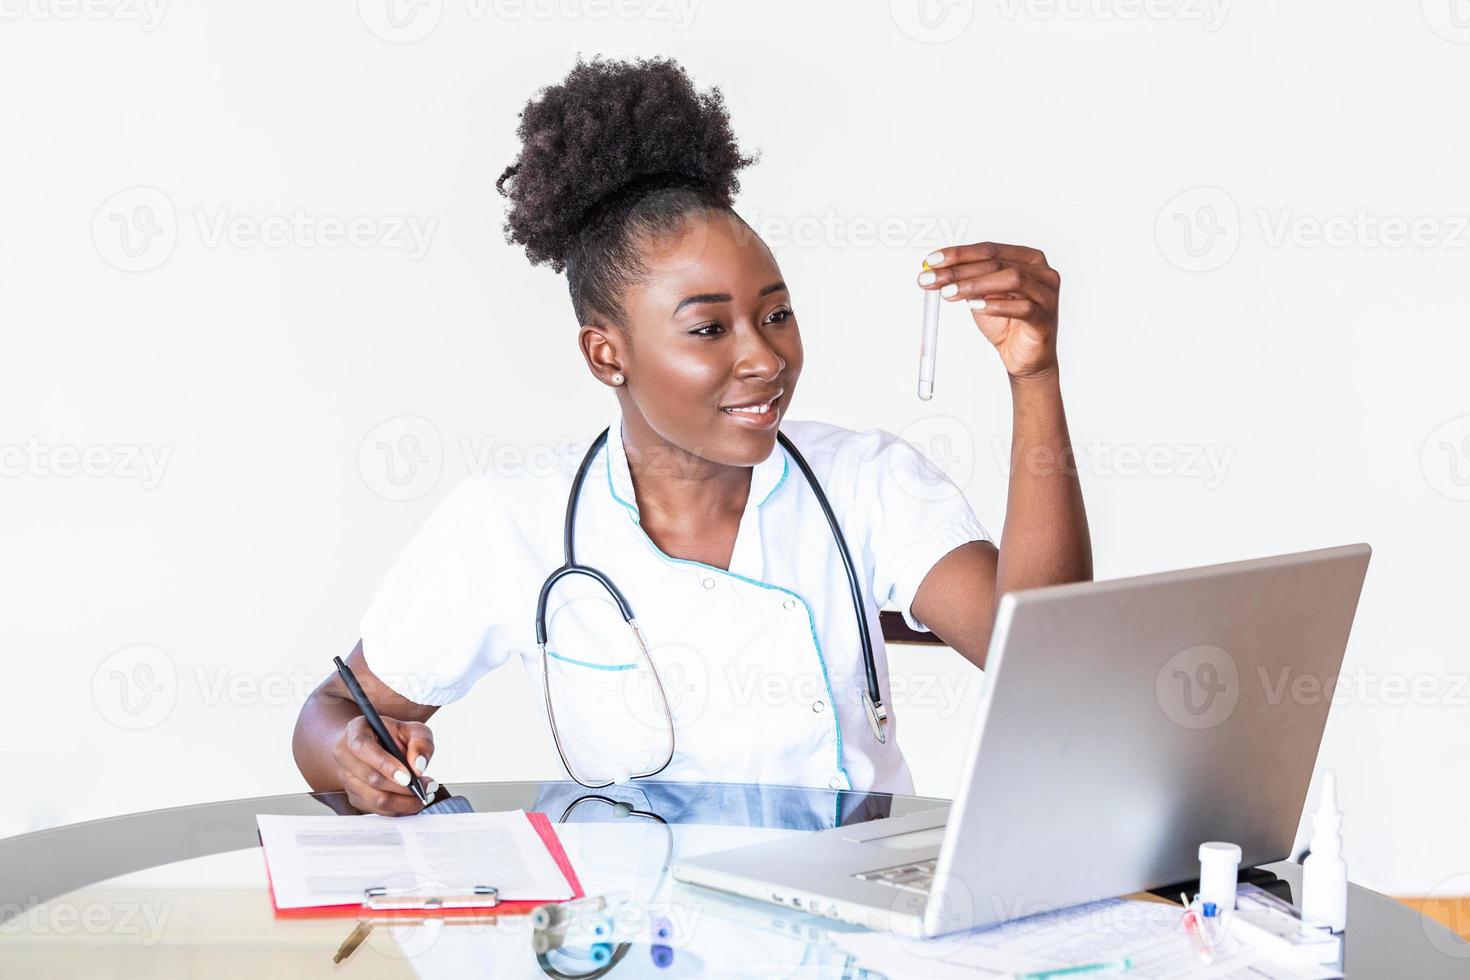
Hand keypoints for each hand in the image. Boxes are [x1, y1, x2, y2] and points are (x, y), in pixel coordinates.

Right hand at [332, 714, 436, 815]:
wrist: (375, 745)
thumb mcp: (412, 730)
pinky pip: (377, 810)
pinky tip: (412, 800)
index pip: (363, 748)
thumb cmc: (394, 736)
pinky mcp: (354, 797)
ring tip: (424, 793)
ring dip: (403, 801)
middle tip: (428, 786)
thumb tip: (419, 767)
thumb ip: (421, 743)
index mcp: (355, 731)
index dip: (385, 764)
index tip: (409, 777)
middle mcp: (345, 756)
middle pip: (370, 778)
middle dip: (403, 787)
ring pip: (374, 799)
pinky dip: (398, 809)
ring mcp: (347, 779)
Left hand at [918, 242, 1060, 380]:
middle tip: (933, 278)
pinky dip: (996, 306)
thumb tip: (935, 270)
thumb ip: (965, 281)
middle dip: (959, 270)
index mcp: (1027, 259)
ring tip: (949, 292)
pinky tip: (975, 306)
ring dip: (975, 285)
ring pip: (1012, 279)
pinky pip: (1022, 308)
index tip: (933, 261)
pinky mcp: (1044, 318)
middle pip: (996, 262)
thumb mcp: (980, 297)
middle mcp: (1041, 272)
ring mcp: (1046, 294)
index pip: (989, 250)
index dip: (958, 254)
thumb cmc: (1007, 323)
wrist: (1024, 357)